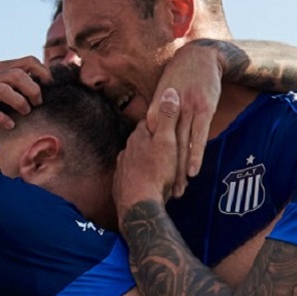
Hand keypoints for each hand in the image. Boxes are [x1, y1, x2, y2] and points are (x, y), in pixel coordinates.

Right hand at [0, 56, 52, 139]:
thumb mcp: (2, 85)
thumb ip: (19, 82)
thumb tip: (47, 85)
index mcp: (1, 68)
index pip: (27, 61)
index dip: (42, 72)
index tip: (49, 85)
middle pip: (17, 75)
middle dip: (32, 89)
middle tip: (37, 103)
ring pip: (4, 89)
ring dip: (19, 102)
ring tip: (25, 112)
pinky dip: (2, 118)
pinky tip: (10, 125)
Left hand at [114, 88, 182, 216]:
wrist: (139, 205)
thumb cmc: (157, 172)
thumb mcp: (168, 141)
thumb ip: (168, 116)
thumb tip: (169, 90)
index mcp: (139, 135)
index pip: (152, 122)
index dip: (165, 125)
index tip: (175, 130)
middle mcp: (127, 148)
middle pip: (145, 142)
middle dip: (158, 146)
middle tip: (174, 156)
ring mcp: (122, 166)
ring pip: (139, 160)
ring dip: (150, 164)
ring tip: (165, 173)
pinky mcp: (120, 183)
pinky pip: (134, 177)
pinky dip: (142, 178)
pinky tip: (151, 184)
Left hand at [148, 43, 221, 189]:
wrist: (197, 55)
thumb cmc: (179, 78)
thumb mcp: (162, 97)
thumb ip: (156, 118)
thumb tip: (146, 138)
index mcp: (153, 112)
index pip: (151, 146)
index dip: (152, 166)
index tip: (152, 185)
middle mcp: (166, 114)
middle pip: (165, 151)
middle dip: (166, 175)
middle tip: (166, 196)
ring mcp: (185, 111)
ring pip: (180, 148)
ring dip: (180, 171)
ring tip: (180, 191)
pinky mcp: (202, 110)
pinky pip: (198, 137)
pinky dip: (195, 155)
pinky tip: (194, 172)